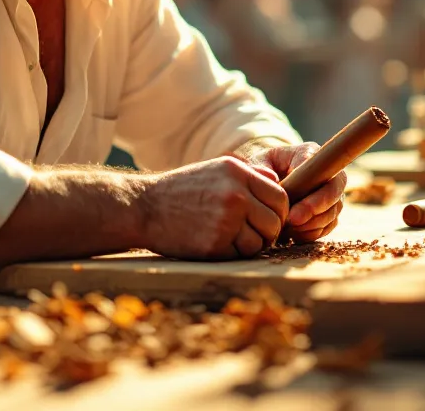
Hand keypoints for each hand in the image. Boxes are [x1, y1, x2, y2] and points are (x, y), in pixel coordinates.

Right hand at [143, 156, 287, 259]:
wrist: (143, 207)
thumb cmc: (181, 189)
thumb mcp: (215, 169)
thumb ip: (248, 174)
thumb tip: (278, 181)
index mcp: (238, 173)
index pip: (280, 197)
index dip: (279, 212)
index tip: (268, 220)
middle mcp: (236, 195)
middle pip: (274, 223)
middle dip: (268, 233)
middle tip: (254, 235)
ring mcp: (225, 220)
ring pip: (259, 243)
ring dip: (250, 246)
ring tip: (231, 239)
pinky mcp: (214, 245)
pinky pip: (240, 255)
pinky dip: (232, 254)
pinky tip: (216, 244)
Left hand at [245, 142, 345, 242]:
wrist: (266, 182)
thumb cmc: (261, 169)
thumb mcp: (256, 164)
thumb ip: (261, 169)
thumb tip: (272, 179)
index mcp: (309, 153)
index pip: (321, 167)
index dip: (311, 189)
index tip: (293, 210)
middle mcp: (327, 172)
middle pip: (334, 190)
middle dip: (314, 209)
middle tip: (293, 221)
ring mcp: (331, 193)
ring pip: (332, 211)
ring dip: (311, 224)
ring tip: (287, 229)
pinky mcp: (329, 211)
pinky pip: (328, 226)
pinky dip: (311, 233)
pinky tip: (293, 234)